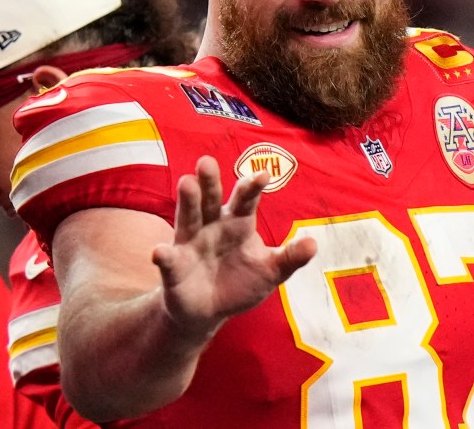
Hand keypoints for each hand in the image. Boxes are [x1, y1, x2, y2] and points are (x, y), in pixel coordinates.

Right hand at [152, 155, 316, 340]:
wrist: (210, 311)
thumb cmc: (241, 282)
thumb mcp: (270, 271)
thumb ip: (289, 257)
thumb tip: (314, 244)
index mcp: (238, 223)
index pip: (246, 200)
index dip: (252, 187)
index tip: (263, 174)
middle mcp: (212, 225)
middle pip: (211, 199)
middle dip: (210, 182)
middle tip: (208, 161)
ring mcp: (191, 243)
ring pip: (188, 217)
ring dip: (187, 201)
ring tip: (187, 183)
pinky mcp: (174, 266)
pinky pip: (168, 260)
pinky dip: (163, 255)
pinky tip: (159, 252)